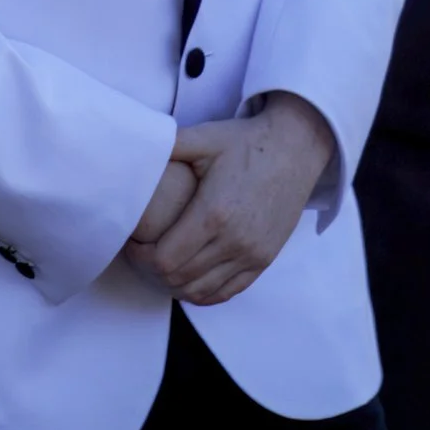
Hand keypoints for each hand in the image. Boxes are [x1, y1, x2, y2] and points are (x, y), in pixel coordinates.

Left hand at [123, 94, 334, 306]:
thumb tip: (132, 146)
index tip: (133, 242)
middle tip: (143, 253)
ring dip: (175, 284)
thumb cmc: (246, 142)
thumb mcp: (204, 137)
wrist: (296, 148)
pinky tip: (189, 277)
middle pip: (178, 279)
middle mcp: (234, 241)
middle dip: (152, 270)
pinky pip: (227, 292)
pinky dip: (203, 292)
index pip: (164, 259)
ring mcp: (252, 254)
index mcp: (213, 213)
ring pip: (200, 292)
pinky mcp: (264, 260)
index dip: (141, 256)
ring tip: (163, 264)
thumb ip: (166, 145)